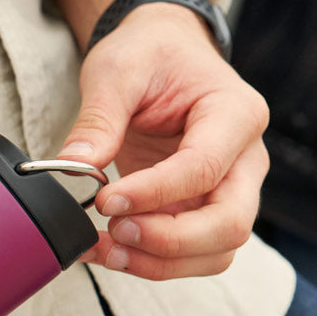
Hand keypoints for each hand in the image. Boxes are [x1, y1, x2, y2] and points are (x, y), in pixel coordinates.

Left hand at [59, 3, 268, 278]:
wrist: (161, 52)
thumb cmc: (148, 54)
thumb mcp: (116, 71)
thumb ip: (98, 120)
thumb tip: (72, 167)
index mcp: (235, 114)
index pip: (204, 169)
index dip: (154, 193)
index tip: (105, 199)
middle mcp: (245, 159)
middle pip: (229, 225)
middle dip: (168, 242)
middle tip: (113, 230)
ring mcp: (229, 189)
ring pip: (215, 251)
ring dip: (159, 263)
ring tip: (104, 249)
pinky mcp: (202, 208)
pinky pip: (189, 252)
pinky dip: (150, 261)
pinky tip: (107, 250)